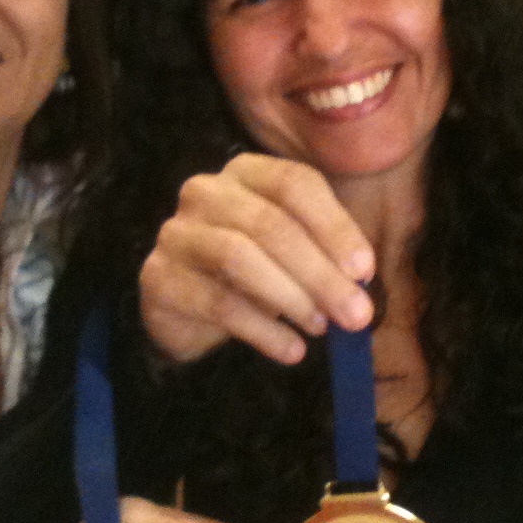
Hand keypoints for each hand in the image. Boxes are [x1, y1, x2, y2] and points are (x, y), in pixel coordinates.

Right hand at [139, 153, 375, 364]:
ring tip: (320, 328)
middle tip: (355, 313)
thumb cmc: (255, 270)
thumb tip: (360, 279)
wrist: (189, 310)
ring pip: (239, 256)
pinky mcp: (158, 278)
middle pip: (270, 224)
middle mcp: (205, 192)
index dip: (334, 226)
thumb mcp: (294, 252)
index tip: (364, 270)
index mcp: (246, 172)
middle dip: (320, 272)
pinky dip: (262, 330)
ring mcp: (176, 233)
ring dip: (291, 297)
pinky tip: (291, 349)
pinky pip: (217, 303)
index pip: (294, 184)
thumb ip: (325, 254)